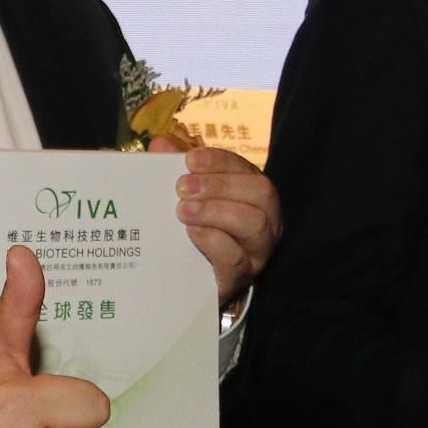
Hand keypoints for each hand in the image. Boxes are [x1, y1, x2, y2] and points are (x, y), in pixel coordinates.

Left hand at [149, 137, 278, 306]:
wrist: (191, 283)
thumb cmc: (195, 230)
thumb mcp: (189, 197)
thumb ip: (176, 169)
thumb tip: (161, 144)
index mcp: (254, 195)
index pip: (248, 170)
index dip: (221, 161)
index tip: (191, 159)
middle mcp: (266, 220)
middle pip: (261, 193)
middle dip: (220, 185)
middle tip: (183, 187)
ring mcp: (257, 251)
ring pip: (254, 224)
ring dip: (216, 211)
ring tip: (183, 210)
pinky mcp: (240, 278)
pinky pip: (235, 258)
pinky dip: (212, 240)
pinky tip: (191, 233)